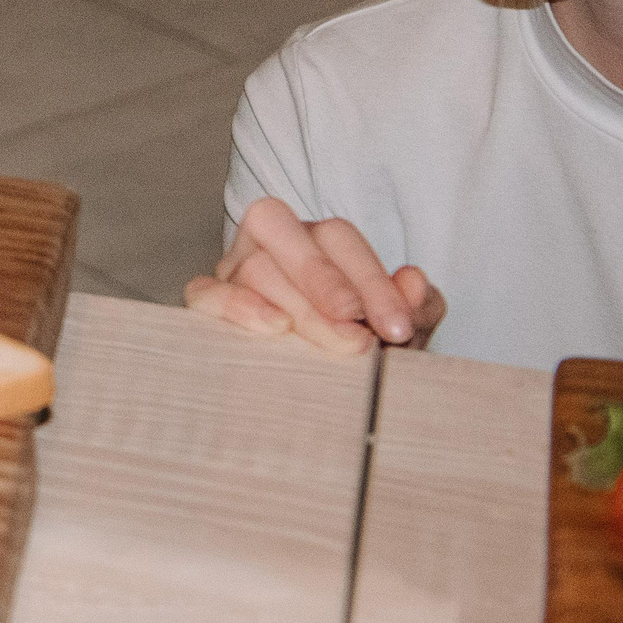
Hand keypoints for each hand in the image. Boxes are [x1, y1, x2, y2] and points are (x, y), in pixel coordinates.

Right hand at [183, 197, 445, 355]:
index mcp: (317, 238)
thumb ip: (415, 307)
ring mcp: (234, 269)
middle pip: (283, 231)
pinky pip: (206, 291)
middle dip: (325, 281)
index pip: (336, 236)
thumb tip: (413, 284)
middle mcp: (270, 242)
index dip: (369, 279)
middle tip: (360, 337)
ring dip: (297, 308)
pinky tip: (272, 329)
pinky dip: (235, 305)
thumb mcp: (399, 331)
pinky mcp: (207, 300)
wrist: (321, 391)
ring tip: (331, 351)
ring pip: (252, 266)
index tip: (397, 327)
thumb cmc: (361, 347)